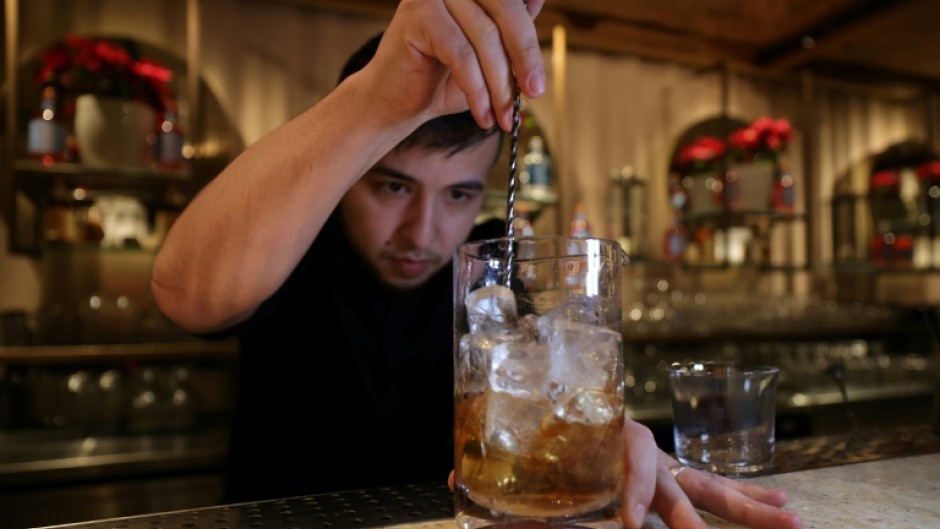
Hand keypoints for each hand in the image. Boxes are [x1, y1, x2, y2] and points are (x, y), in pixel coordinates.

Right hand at [360, 0, 546, 130]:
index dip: (530, 42)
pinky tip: (482, 114)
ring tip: (502, 116)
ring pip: (485, 38)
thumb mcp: (489, 55)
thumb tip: (540, 0)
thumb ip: (512, 29)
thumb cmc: (440, 80)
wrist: (393, 103)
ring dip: (499, 84)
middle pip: (506, 13)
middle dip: (523, 58)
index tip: (539, 81)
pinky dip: (477, 89)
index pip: (514, 4)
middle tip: (534, 94)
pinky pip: (462, 55)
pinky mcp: (417, 15)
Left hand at [447, 418, 803, 528]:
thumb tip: (458, 479)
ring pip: (708, 487)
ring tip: (790, 519)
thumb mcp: (524, 462)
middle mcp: (641, 449)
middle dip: (699, 515)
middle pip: (679, 480)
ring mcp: (662, 465)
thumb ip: (497, 476)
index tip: (631, 523)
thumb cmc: (547, 442)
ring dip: (747, 505)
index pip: (629, 457)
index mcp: (606, 438)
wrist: (565, 414)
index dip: (633, 489)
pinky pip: (712, 489)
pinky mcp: (671, 479)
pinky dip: (747, 498)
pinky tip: (783, 507)